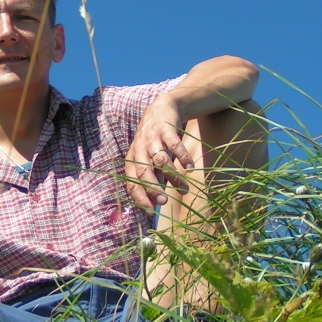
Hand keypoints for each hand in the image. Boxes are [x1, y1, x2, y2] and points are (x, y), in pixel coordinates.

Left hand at [125, 95, 192, 209]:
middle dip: (152, 187)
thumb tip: (154, 204)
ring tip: (184, 189)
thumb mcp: (150, 159)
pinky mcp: (166, 129)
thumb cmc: (156, 141)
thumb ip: (152, 178)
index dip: (139, 197)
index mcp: (133, 158)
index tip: (149, 212)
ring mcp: (153, 138)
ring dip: (172, 175)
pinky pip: (175, 144)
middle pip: (143, 171)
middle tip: (163, 202)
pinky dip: (183, 156)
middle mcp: (140, 148)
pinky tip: (190, 167)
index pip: (131, 181)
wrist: (163, 108)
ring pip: (161, 159)